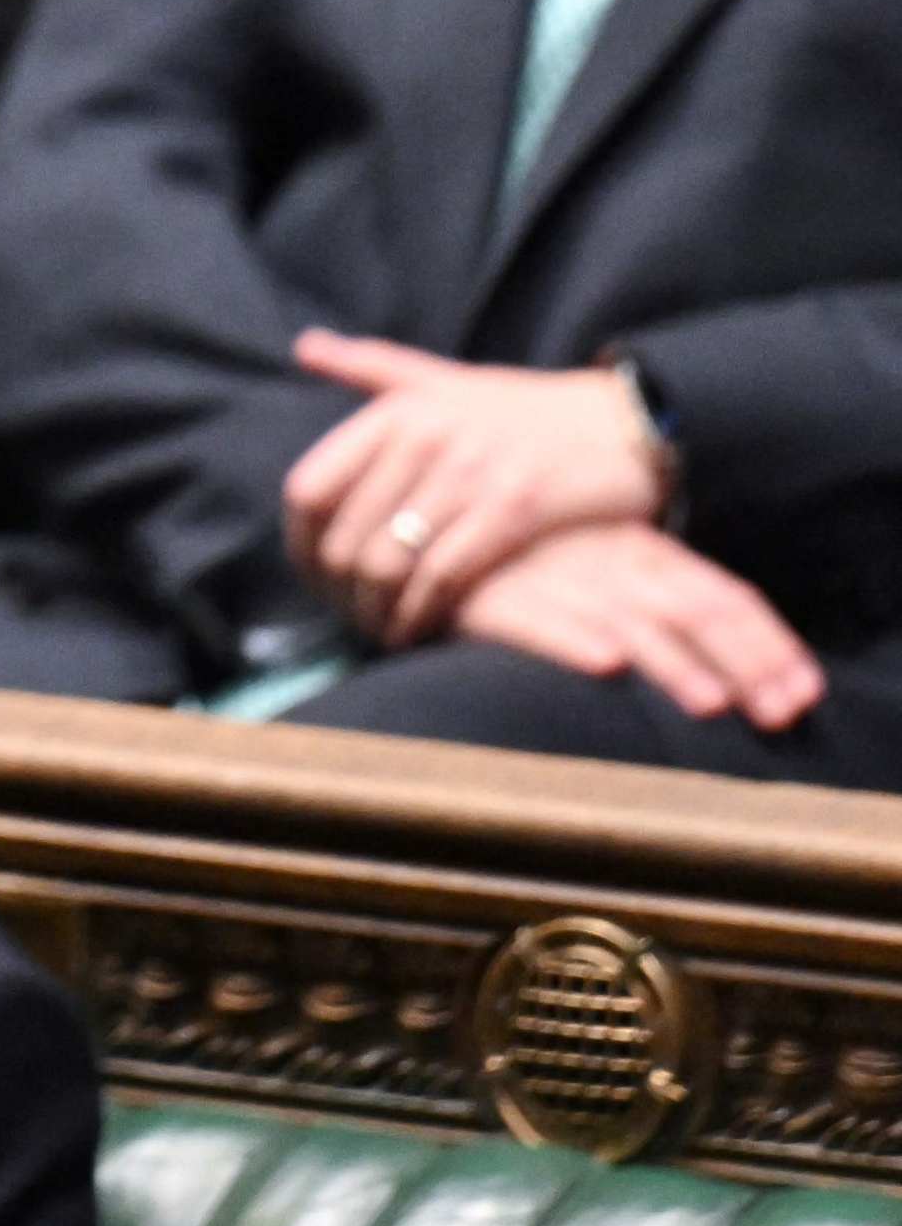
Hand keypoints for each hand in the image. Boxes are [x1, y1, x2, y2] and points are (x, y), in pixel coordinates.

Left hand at [284, 331, 668, 643]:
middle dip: (339, 590)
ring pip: (389, 563)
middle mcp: (423, 438)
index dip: (300, 541)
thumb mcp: (446, 379)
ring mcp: (468, 473)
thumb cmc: (528, 409)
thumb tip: (305, 346)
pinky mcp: (513, 509)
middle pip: (345, 537)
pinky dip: (421, 614)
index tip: (311, 573)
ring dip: (376, 610)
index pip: (309, 488)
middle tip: (346, 616)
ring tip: (378, 629)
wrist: (628, 421)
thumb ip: (372, 367)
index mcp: (396, 411)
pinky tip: (416, 631)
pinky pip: (444, 577)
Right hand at [455, 521, 824, 732]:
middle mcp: (609, 559)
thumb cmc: (528, 549)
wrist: (422, 513)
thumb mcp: (604, 556)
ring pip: (625, 619)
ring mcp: (552, 573)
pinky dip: (570, 638)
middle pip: (692, 609)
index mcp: (643, 547)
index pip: (724, 594)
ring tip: (707, 702)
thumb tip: (736, 658)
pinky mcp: (489, 592)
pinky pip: (534, 616)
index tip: (804, 693)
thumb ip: (664, 590)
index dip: (769, 643)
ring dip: (670, 661)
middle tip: (778, 713)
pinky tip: (602, 663)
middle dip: (741, 662)